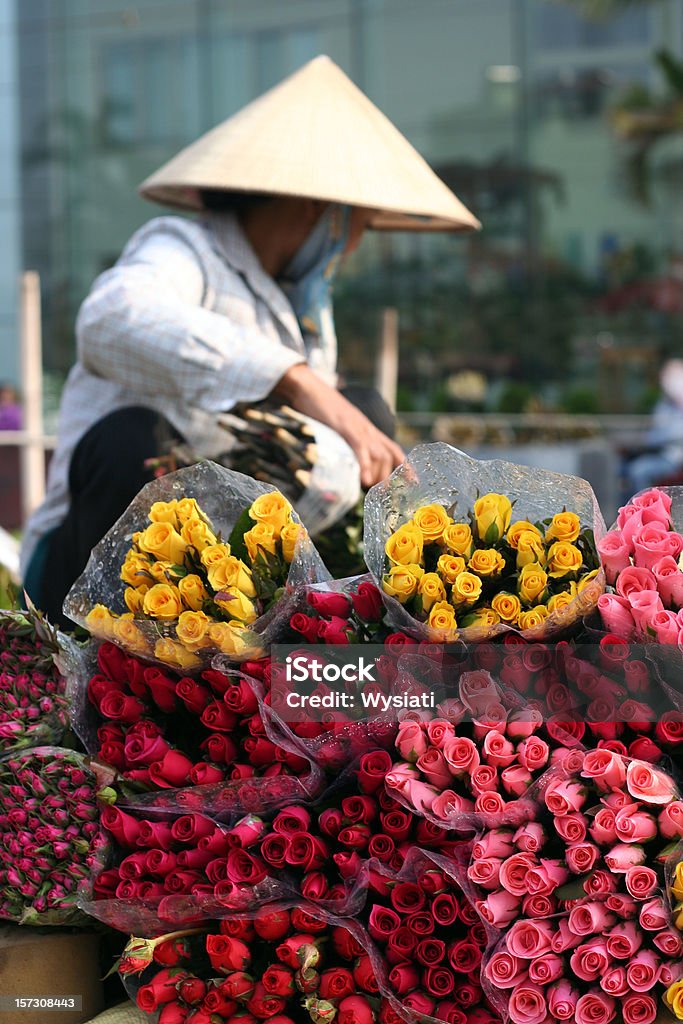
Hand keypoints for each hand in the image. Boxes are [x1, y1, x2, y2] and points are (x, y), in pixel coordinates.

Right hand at [274, 363, 404, 487]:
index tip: (413, 482)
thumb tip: (345, 465)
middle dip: (387, 477)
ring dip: (377, 474)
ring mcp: (358, 428)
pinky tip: (364, 479)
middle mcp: (368, 429)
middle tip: (378, 492)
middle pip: (388, 456)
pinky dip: (365, 465)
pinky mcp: (345, 427)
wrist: (309, 388)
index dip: (405, 467)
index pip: (394, 450)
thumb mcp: (340, 428)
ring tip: (369, 487)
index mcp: (368, 430)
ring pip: (378, 455)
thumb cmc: (320, 409)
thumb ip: (346, 443)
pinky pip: (360, 448)